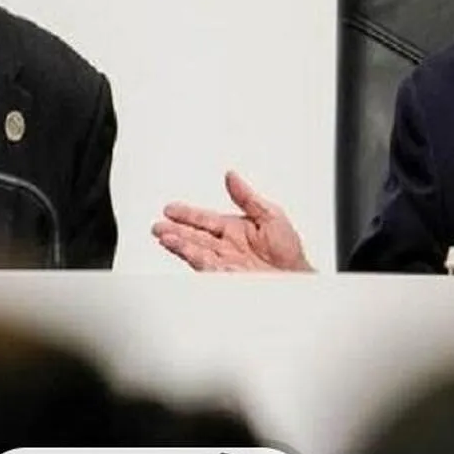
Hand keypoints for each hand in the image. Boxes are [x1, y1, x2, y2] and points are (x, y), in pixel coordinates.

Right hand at [153, 171, 312, 271]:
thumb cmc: (289, 251)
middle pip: (195, 235)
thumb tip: (232, 176)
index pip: (206, 219)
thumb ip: (248, 197)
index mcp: (237, 228)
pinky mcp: (225, 274)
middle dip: (176, 229)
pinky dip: (192, 257)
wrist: (295, 277)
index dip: (188, 213)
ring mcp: (225, 260)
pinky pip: (205, 264)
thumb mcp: (271, 214)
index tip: (171, 209)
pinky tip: (182, 250)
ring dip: (179, 243)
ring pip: (195, 249)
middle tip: (158, 225)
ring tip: (164, 236)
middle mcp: (227, 245)